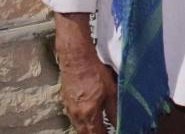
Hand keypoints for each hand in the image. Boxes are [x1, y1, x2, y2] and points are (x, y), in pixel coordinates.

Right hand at [55, 13, 116, 133]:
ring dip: (87, 129)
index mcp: (89, 113)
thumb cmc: (94, 72)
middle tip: (104, 132)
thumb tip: (118, 122)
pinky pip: (73, 117)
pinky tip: (87, 117)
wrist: (76, 58)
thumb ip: (114, 109)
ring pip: (78, 126)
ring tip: (96, 128)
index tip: (112, 133)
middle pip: (85, 133)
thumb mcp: (111, 91)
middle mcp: (77, 114)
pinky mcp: (66, 101)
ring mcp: (69, 108)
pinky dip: (81, 121)